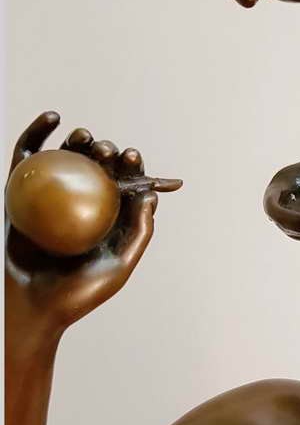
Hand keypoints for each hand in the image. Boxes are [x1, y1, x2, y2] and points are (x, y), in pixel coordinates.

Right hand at [6, 114, 180, 334]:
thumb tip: (152, 195)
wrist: (31, 306)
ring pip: (66, 159)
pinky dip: (38, 133)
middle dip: (107, 151)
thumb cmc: (76, 295)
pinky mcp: (22, 193)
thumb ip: (138, 233)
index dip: (131, 165)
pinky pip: (29, 158)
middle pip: (96, 168)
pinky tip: (52, 118)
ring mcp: (51, 198)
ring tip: (84, 136)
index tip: (130, 156)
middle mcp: (80, 206)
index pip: (123, 185)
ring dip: (78, 139)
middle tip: (107, 152)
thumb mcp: (118, 267)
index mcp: (106, 219)